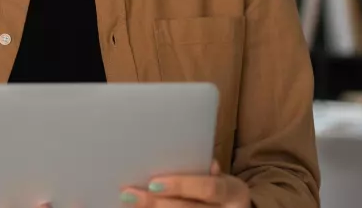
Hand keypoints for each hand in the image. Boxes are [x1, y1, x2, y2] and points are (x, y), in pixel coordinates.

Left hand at [119, 160, 249, 206]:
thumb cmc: (218, 189)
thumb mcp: (218, 177)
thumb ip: (200, 169)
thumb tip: (185, 159)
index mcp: (233, 192)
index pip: (208, 188)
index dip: (181, 185)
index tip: (153, 183)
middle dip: (156, 204)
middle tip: (128, 195)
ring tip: (128, 205)